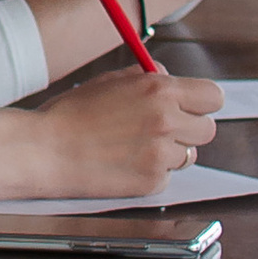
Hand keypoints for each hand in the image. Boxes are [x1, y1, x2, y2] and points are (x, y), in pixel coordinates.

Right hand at [21, 67, 222, 196]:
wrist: (45, 149)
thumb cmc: (70, 114)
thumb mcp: (109, 80)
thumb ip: (146, 76)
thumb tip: (167, 76)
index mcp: (159, 91)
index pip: (213, 96)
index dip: (201, 102)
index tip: (191, 106)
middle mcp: (167, 121)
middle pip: (207, 129)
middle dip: (189, 128)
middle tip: (164, 129)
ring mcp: (161, 154)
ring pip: (188, 155)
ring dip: (169, 152)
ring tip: (134, 147)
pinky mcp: (152, 182)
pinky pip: (167, 176)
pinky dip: (151, 172)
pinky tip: (125, 163)